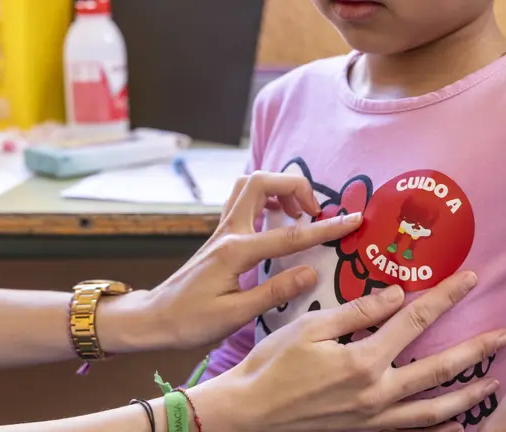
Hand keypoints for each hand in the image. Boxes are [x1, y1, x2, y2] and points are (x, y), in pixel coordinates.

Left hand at [100, 172, 362, 351]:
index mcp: (236, 251)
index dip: (325, 227)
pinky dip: (266, 199)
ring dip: (278, 188)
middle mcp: (228, 231)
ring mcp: (221, 230)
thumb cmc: (190, 321)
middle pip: (261, 181)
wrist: (153, 318)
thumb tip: (310, 272)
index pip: (290, 234)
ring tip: (299, 213)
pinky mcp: (220, 235)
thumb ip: (274, 291)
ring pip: (249, 185)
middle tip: (314, 212)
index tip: (352, 220)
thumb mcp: (234, 315)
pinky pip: (244, 201)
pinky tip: (278, 221)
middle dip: (295, 186)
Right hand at [189, 272, 505, 431]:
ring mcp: (373, 418)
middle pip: (440, 368)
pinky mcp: (364, 431)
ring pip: (434, 409)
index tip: (471, 279)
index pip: (415, 320)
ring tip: (493, 382)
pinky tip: (456, 426)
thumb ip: (357, 313)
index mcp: (364, 361)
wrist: (248, 414)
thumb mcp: (310, 328)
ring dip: (468, 394)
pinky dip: (438, 429)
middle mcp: (377, 393)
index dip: (446, 297)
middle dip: (477, 349)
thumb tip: (395, 295)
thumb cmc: (272, 366)